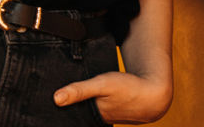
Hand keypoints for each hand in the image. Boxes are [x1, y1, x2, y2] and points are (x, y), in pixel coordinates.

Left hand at [54, 70, 172, 123]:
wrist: (155, 94)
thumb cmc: (129, 88)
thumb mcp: (102, 84)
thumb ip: (80, 90)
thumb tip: (56, 99)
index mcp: (93, 116)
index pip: (70, 115)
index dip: (60, 108)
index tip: (48, 102)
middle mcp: (98, 119)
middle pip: (77, 112)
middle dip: (69, 105)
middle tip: (59, 95)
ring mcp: (106, 116)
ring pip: (87, 110)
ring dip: (80, 103)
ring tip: (71, 93)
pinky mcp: (113, 112)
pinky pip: (97, 108)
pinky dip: (92, 102)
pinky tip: (91, 94)